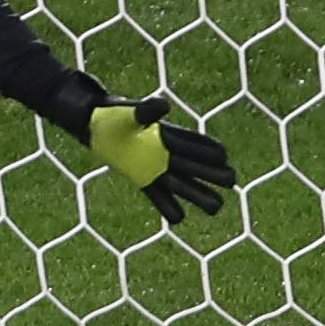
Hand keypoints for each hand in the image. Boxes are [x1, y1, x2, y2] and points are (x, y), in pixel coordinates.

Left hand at [85, 90, 237, 225]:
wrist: (93, 125)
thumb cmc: (114, 116)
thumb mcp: (129, 113)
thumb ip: (146, 111)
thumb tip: (165, 106)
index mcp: (170, 137)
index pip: (198, 145)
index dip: (211, 151)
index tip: (222, 158)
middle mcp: (169, 155)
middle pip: (197, 167)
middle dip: (214, 174)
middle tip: (230, 181)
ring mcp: (158, 170)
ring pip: (185, 185)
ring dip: (200, 195)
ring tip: (216, 207)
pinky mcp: (145, 181)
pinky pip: (160, 198)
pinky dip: (169, 208)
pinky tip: (179, 219)